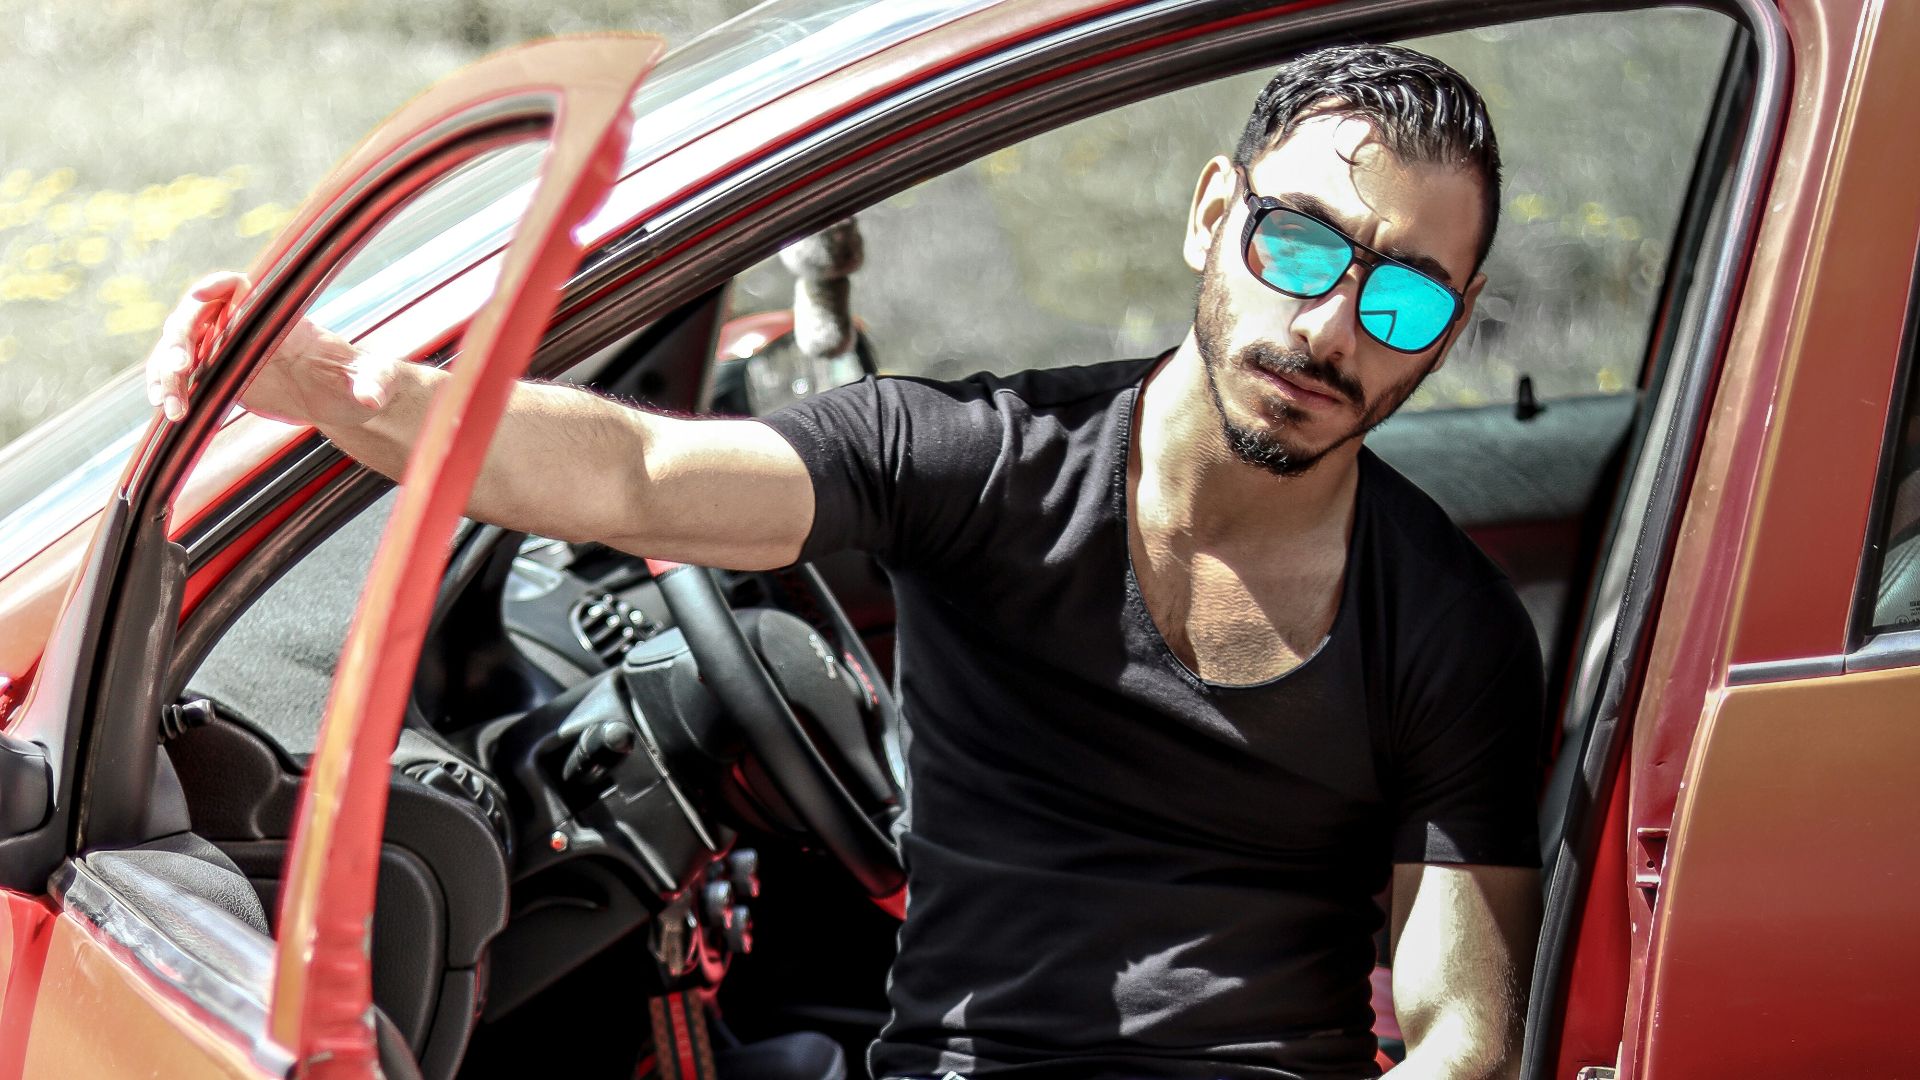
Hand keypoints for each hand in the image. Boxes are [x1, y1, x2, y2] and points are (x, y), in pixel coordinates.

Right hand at [146, 272, 399, 428]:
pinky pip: (181, 377)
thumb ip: (373, 383)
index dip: (218, 286)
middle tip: (183, 366)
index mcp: (280, 316)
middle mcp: (245, 326)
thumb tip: (373, 397)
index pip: (239, 287)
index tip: (202, 294)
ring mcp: (227, 349)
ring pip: (180, 349)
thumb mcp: (372, 380)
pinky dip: (169, 389)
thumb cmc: (359, 380)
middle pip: (197, 317)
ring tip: (172, 407)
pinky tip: (169, 412)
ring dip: (167, 373)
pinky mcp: (218, 376)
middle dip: (182, 337)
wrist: (341, 399)